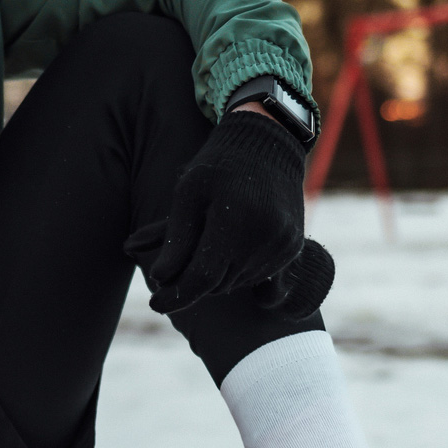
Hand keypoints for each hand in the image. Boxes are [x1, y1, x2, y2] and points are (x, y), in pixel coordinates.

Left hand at [128, 108, 308, 313]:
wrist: (269, 144)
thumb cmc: (219, 165)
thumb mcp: (187, 193)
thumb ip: (174, 237)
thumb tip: (160, 278)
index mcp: (235, 221)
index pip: (202, 277)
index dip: (176, 295)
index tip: (155, 303)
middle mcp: (265, 238)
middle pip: (218, 285)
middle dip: (193, 281)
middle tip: (175, 266)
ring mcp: (283, 245)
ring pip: (237, 283)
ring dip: (216, 277)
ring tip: (205, 246)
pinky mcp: (292, 248)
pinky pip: (258, 277)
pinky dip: (237, 271)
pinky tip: (227, 248)